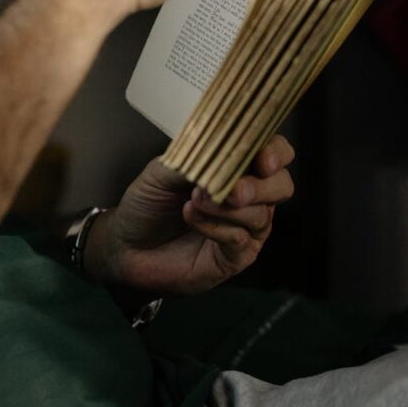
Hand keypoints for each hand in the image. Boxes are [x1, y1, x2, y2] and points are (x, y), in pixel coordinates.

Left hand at [84, 135, 295, 294]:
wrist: (126, 244)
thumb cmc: (147, 204)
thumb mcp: (162, 171)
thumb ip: (193, 158)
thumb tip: (218, 150)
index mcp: (236, 169)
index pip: (273, 153)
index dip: (275, 152)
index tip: (262, 159)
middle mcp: (248, 197)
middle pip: (282, 186)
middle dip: (260, 186)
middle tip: (233, 190)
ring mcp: (245, 229)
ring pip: (261, 215)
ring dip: (226, 207)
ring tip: (194, 201)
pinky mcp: (235, 256)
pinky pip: (240, 239)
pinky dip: (215, 227)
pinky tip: (192, 218)